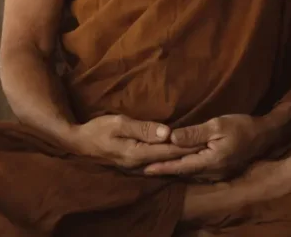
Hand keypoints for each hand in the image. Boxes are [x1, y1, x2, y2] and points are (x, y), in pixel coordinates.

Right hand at [66, 114, 202, 169]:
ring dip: (182, 157)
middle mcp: (140, 165)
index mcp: (138, 154)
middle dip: (189, 152)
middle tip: (210, 146)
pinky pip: (157, 163)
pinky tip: (179, 156)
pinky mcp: (134, 164)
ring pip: (165, 163)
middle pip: (170, 159)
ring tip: (201, 152)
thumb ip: (143, 128)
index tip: (206, 141)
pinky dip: (170, 158)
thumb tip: (168, 132)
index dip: (188, 146)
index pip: (170, 150)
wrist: (80, 142)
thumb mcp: (119, 123)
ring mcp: (137, 167)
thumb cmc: (98, 129)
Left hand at [143, 114, 278, 179]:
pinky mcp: (218, 169)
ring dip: (172, 169)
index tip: (145, 169)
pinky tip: (175, 163)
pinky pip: (196, 170)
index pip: (181, 166)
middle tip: (143, 168)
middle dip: (164, 170)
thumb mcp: (216, 125)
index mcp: (210, 161)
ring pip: (189, 172)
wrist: (263, 135)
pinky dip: (183, 167)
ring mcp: (216, 173)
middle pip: (183, 172)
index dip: (162, 167)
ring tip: (155, 166)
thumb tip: (171, 138)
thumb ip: (194, 133)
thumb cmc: (240, 126)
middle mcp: (212, 172)